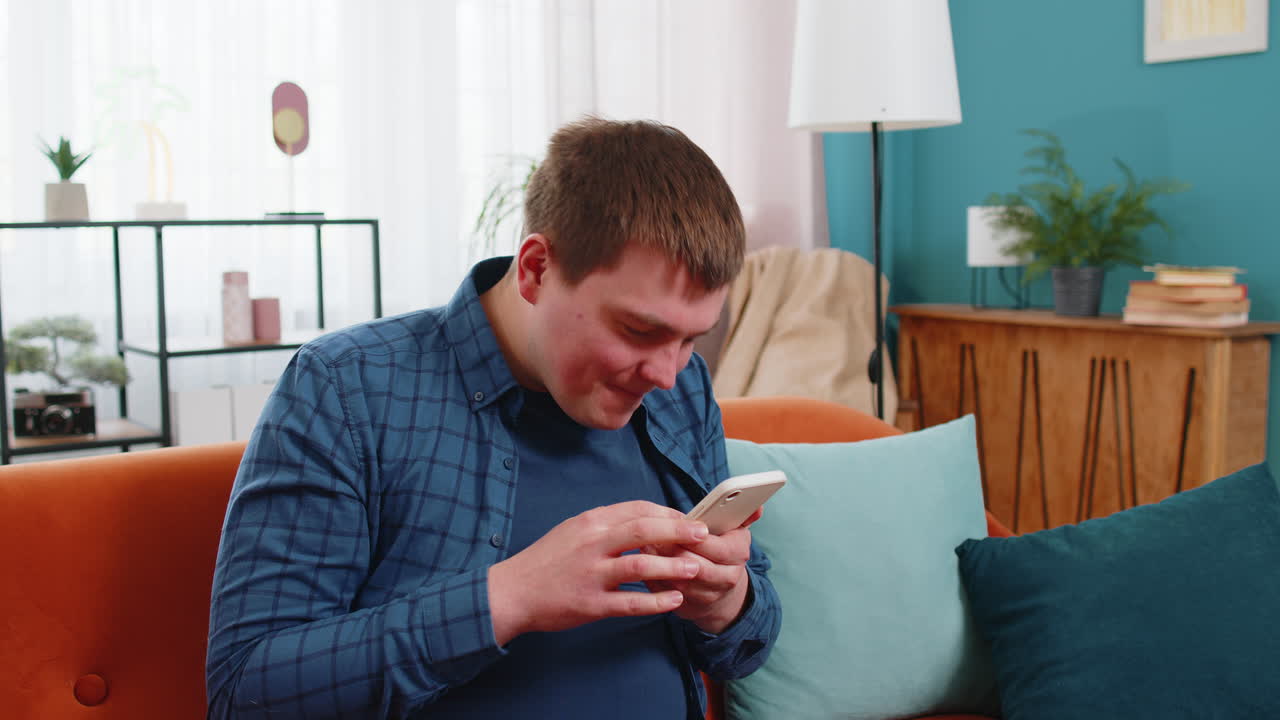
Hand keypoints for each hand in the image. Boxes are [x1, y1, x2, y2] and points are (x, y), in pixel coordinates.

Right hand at [487, 500, 710, 645]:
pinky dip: (655, 601)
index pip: (636, 509)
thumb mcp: (573, 531)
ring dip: (672, 566)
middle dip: (678, 531)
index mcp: (590, 523)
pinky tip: (674, 600)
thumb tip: (645, 522)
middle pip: (643, 530)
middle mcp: (592, 544)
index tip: (689, 520)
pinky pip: (629, 602)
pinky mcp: (590, 604)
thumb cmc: (547, 561)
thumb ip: (606, 526)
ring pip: (640, 565)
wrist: (513, 592)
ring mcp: (591, 574)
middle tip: (703, 535)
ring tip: (695, 568)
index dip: (667, 513)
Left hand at [645, 507, 761, 633]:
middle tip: (652, 534)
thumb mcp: (736, 532)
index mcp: (737, 554)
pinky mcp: (688, 607)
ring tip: (645, 545)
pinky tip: (644, 563)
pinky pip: (667, 592)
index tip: (676, 525)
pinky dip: (654, 578)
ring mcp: (708, 596)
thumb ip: (743, 516)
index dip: (693, 537)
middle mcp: (726, 577)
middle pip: (695, 564)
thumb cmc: (724, 553)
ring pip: (679, 581)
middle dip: (673, 549)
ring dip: (660, 563)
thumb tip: (757, 505)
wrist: (724, 595)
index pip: (715, 546)